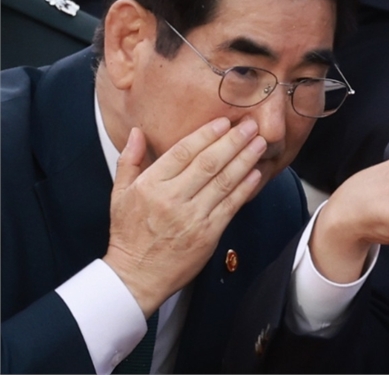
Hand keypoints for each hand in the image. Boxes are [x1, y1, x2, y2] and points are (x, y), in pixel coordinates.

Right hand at [103, 117, 266, 316]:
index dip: (206, 134)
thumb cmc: (129, 234)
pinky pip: (231, 205)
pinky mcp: (208, 234)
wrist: (137, 276)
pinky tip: (256, 173)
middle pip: (208, 163)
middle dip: (233, 141)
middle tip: (250, 125)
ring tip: (259, 143)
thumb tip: (137, 132)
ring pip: (224, 181)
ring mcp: (192, 217)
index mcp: (151, 185)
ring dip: (245, 160)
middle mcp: (172, 198)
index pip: (183, 152)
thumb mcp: (120, 194)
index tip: (223, 121)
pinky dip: (245, 188)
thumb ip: (130, 160)